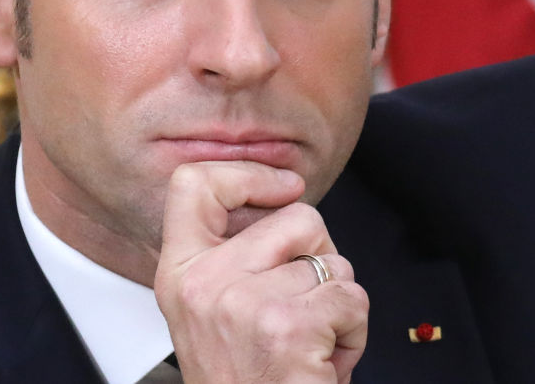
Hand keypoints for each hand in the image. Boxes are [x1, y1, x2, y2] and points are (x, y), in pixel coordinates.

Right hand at [154, 161, 368, 382]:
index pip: (193, 184)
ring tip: (310, 341)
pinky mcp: (289, 326)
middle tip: (305, 303)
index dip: (249, 172)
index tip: (283, 187)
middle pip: (298, 217)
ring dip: (338, 304)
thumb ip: (234, 255)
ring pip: (334, 262)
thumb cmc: (246, 378)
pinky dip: (353, 331)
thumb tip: (284, 199)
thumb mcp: (214, 310)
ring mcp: (245, 304)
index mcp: (180, 273)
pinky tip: (324, 360)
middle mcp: (204, 284)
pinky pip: (352, 298)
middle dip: (323, 256)